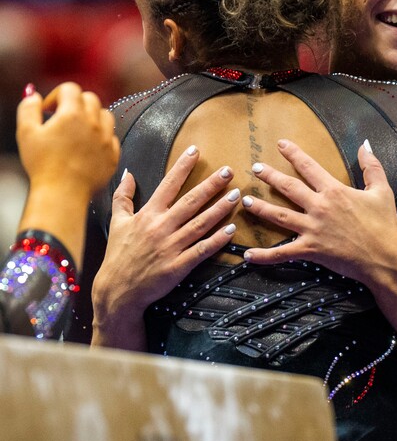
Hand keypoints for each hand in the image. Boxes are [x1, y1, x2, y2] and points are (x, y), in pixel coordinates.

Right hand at [17, 82, 119, 200]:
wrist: (63, 192)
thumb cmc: (43, 164)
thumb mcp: (26, 132)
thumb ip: (28, 108)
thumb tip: (34, 96)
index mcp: (73, 114)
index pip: (71, 89)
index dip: (57, 95)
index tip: (49, 110)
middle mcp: (94, 123)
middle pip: (90, 99)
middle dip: (75, 103)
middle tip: (62, 118)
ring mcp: (107, 139)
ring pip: (105, 115)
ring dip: (92, 117)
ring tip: (78, 130)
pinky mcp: (113, 155)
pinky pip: (112, 137)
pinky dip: (102, 137)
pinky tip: (88, 146)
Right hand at [91, 146, 240, 349]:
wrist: (117, 290)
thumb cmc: (118, 255)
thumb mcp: (117, 222)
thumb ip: (123, 196)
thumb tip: (127, 172)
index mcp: (148, 214)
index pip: (168, 184)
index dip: (182, 166)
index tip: (196, 151)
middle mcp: (161, 227)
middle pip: (190, 201)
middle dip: (211, 185)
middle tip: (229, 171)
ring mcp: (171, 246)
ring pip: (200, 223)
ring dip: (219, 209)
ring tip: (236, 196)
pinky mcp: (178, 265)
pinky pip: (201, 250)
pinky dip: (217, 240)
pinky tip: (231, 229)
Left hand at [240, 139, 396, 284]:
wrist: (385, 258)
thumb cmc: (384, 225)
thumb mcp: (382, 191)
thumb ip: (371, 166)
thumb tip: (364, 144)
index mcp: (334, 191)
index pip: (309, 167)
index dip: (293, 154)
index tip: (281, 144)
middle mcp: (319, 207)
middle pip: (288, 187)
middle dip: (270, 176)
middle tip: (256, 168)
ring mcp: (312, 229)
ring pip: (280, 215)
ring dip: (262, 208)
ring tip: (247, 202)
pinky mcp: (310, 250)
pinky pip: (283, 253)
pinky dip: (264, 256)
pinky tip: (248, 255)